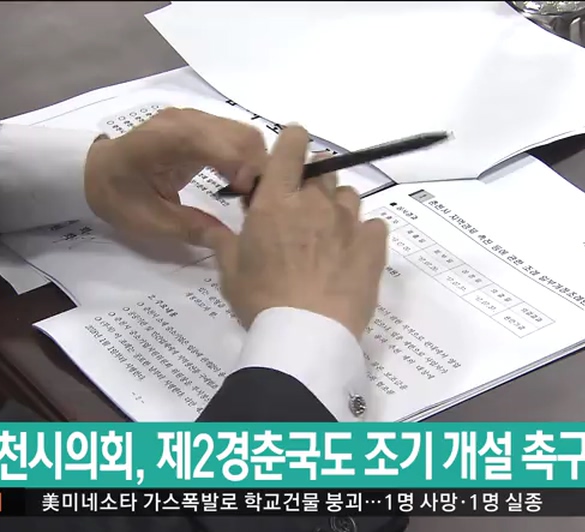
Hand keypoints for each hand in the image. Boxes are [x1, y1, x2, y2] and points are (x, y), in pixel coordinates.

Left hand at [83, 107, 266, 245]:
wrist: (95, 171)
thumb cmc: (117, 196)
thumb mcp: (149, 221)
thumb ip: (191, 228)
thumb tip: (232, 239)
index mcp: (169, 140)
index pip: (225, 146)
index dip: (247, 172)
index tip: (247, 202)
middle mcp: (187, 121)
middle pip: (244, 136)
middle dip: (258, 170)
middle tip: (252, 204)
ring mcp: (194, 119)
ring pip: (245, 134)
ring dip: (255, 164)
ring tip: (246, 196)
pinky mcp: (200, 124)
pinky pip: (235, 136)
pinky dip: (245, 158)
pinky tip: (236, 183)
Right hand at [204, 125, 388, 337]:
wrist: (307, 335)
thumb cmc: (262, 301)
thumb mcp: (230, 272)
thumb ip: (223, 242)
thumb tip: (210, 228)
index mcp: (276, 201)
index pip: (291, 145)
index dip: (292, 142)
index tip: (290, 153)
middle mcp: (315, 202)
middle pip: (321, 171)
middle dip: (311, 184)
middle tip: (299, 214)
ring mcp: (349, 222)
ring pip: (347, 196)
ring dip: (336, 207)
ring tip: (326, 237)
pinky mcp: (373, 245)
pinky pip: (374, 225)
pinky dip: (363, 233)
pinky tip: (351, 254)